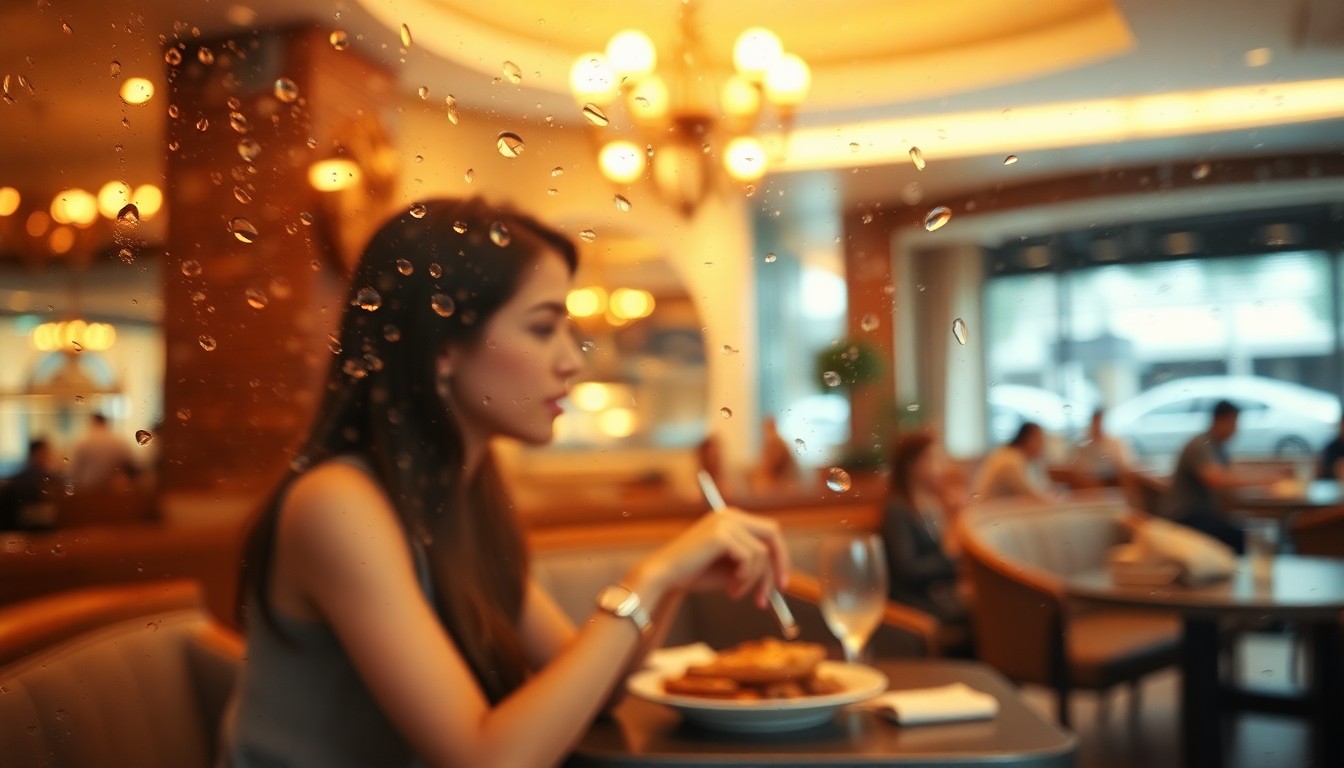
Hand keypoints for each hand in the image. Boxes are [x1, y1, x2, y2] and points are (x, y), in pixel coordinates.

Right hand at [631, 509, 788, 608]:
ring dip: (753, 580)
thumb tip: (779, 577)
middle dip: (778, 564)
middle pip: (773, 534)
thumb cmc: (695, 574)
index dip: (779, 557)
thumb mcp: (730, 568)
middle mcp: (730, 514)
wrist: (665, 576)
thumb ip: (752, 565)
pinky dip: (745, 579)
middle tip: (778, 592)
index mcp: (732, 518)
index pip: (769, 531)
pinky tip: (729, 588)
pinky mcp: (721, 534)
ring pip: (761, 553)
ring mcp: (726, 522)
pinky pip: (750, 559)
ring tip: (735, 593)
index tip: (782, 584)